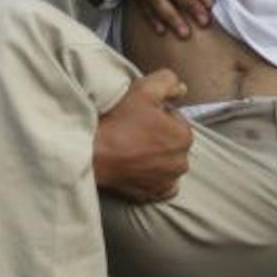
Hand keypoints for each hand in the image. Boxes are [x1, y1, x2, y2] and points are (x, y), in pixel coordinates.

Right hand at [93, 69, 192, 203]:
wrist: (92, 154)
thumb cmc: (118, 122)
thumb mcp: (144, 89)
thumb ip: (168, 82)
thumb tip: (181, 89)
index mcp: (184, 136)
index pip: (175, 120)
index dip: (158, 115)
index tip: (140, 116)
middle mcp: (181, 162)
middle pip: (172, 143)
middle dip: (159, 137)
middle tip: (134, 132)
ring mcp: (167, 181)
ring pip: (166, 164)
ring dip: (155, 157)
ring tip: (132, 149)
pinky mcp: (153, 195)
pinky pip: (159, 185)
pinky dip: (152, 178)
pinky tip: (137, 168)